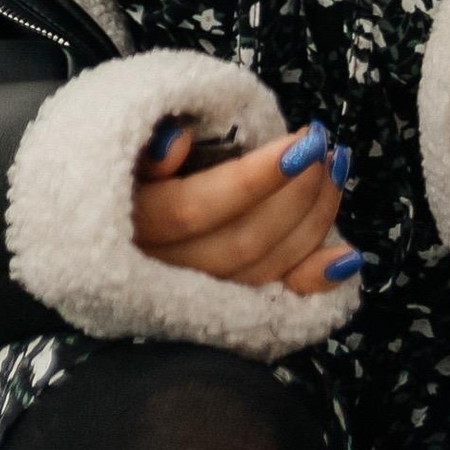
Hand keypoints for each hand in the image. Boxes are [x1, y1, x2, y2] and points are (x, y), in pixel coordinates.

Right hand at [133, 115, 362, 295]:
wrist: (100, 226)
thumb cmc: (124, 168)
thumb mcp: (123, 147)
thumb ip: (147, 146)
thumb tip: (175, 143)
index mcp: (137, 225)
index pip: (198, 207)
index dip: (255, 177)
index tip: (303, 140)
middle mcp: (165, 270)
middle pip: (241, 242)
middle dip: (295, 192)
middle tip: (324, 144)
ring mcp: (195, 296)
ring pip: (261, 270)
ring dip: (312, 220)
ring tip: (337, 166)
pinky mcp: (221, 309)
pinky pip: (272, 302)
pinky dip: (313, 281)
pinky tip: (349, 257)